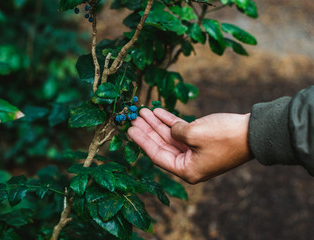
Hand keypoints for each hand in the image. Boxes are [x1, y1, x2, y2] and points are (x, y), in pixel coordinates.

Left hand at [127, 108, 251, 183]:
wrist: (255, 132)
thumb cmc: (225, 136)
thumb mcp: (194, 133)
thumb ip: (175, 132)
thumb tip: (170, 129)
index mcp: (186, 170)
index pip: (156, 155)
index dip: (141, 141)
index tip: (128, 130)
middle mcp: (189, 164)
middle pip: (161, 145)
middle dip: (147, 130)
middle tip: (133, 118)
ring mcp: (195, 152)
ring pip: (170, 136)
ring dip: (157, 123)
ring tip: (143, 111)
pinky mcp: (202, 140)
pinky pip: (181, 131)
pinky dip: (170, 121)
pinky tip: (158, 111)